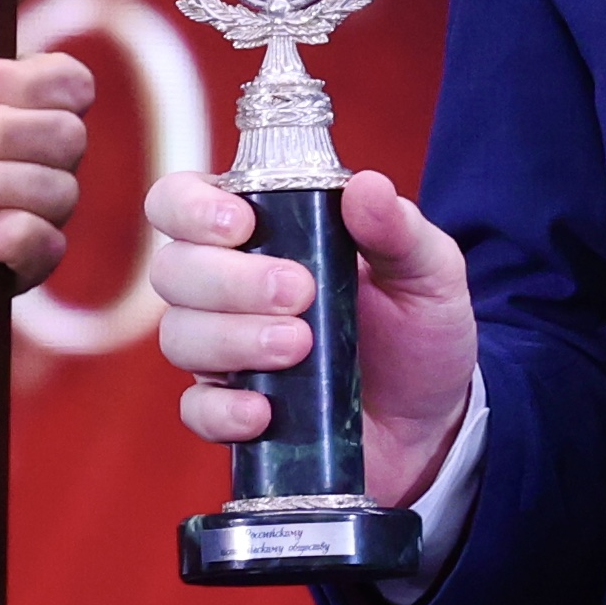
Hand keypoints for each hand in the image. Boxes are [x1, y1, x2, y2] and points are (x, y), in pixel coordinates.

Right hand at [144, 165, 479, 505]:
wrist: (432, 418)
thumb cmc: (417, 329)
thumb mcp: (427, 272)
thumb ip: (398, 230)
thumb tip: (367, 186)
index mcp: (260, 233)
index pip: (179, 202)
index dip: (191, 207)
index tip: (241, 223)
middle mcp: (225, 288)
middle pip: (173, 270)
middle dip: (229, 279)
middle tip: (299, 292)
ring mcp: (224, 352)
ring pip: (180, 337)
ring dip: (232, 339)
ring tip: (300, 346)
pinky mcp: (231, 411)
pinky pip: (196, 411)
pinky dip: (223, 410)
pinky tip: (263, 410)